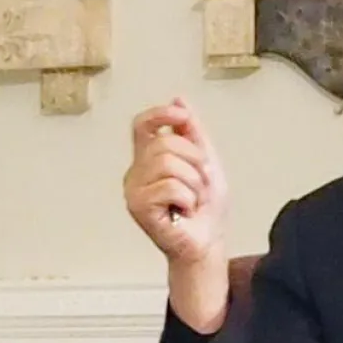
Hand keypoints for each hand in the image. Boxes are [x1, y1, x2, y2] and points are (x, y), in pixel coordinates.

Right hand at [124, 99, 232, 331]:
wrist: (208, 244)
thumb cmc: (205, 210)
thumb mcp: (206, 162)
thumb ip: (192, 132)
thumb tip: (179, 99)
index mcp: (148, 159)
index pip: (142, 125)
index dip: (160, 114)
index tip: (182, 116)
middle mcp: (136, 172)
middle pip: (164, 142)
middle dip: (195, 159)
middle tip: (200, 182)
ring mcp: (134, 190)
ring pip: (168, 163)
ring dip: (194, 182)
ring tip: (192, 199)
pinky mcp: (138, 207)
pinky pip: (170, 186)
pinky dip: (188, 198)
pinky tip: (183, 211)